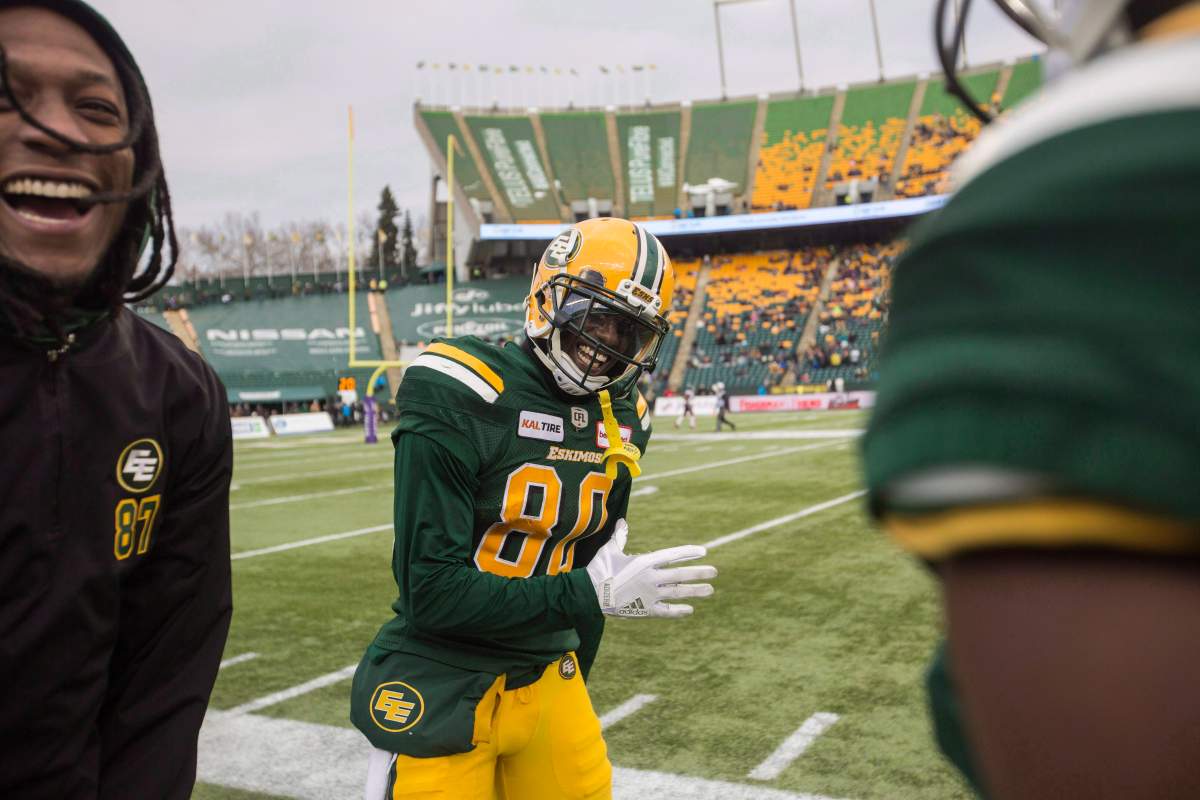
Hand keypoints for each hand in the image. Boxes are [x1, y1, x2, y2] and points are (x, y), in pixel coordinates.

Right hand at [585, 519, 716, 617]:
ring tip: (710, 590)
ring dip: (695, 591)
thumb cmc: (599, 570)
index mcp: (645, 562)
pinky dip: (679, 611)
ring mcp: (650, 595)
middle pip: (680, 574)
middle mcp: (651, 578)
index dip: (688, 553)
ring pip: (678, 592)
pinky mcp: (645, 610)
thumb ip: (620, 537)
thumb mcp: (609, 550)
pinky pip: (667, 611)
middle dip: (699, 572)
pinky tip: (690, 610)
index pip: (672, 555)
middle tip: (714, 572)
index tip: (703, 551)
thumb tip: (623, 522)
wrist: (589, 594)